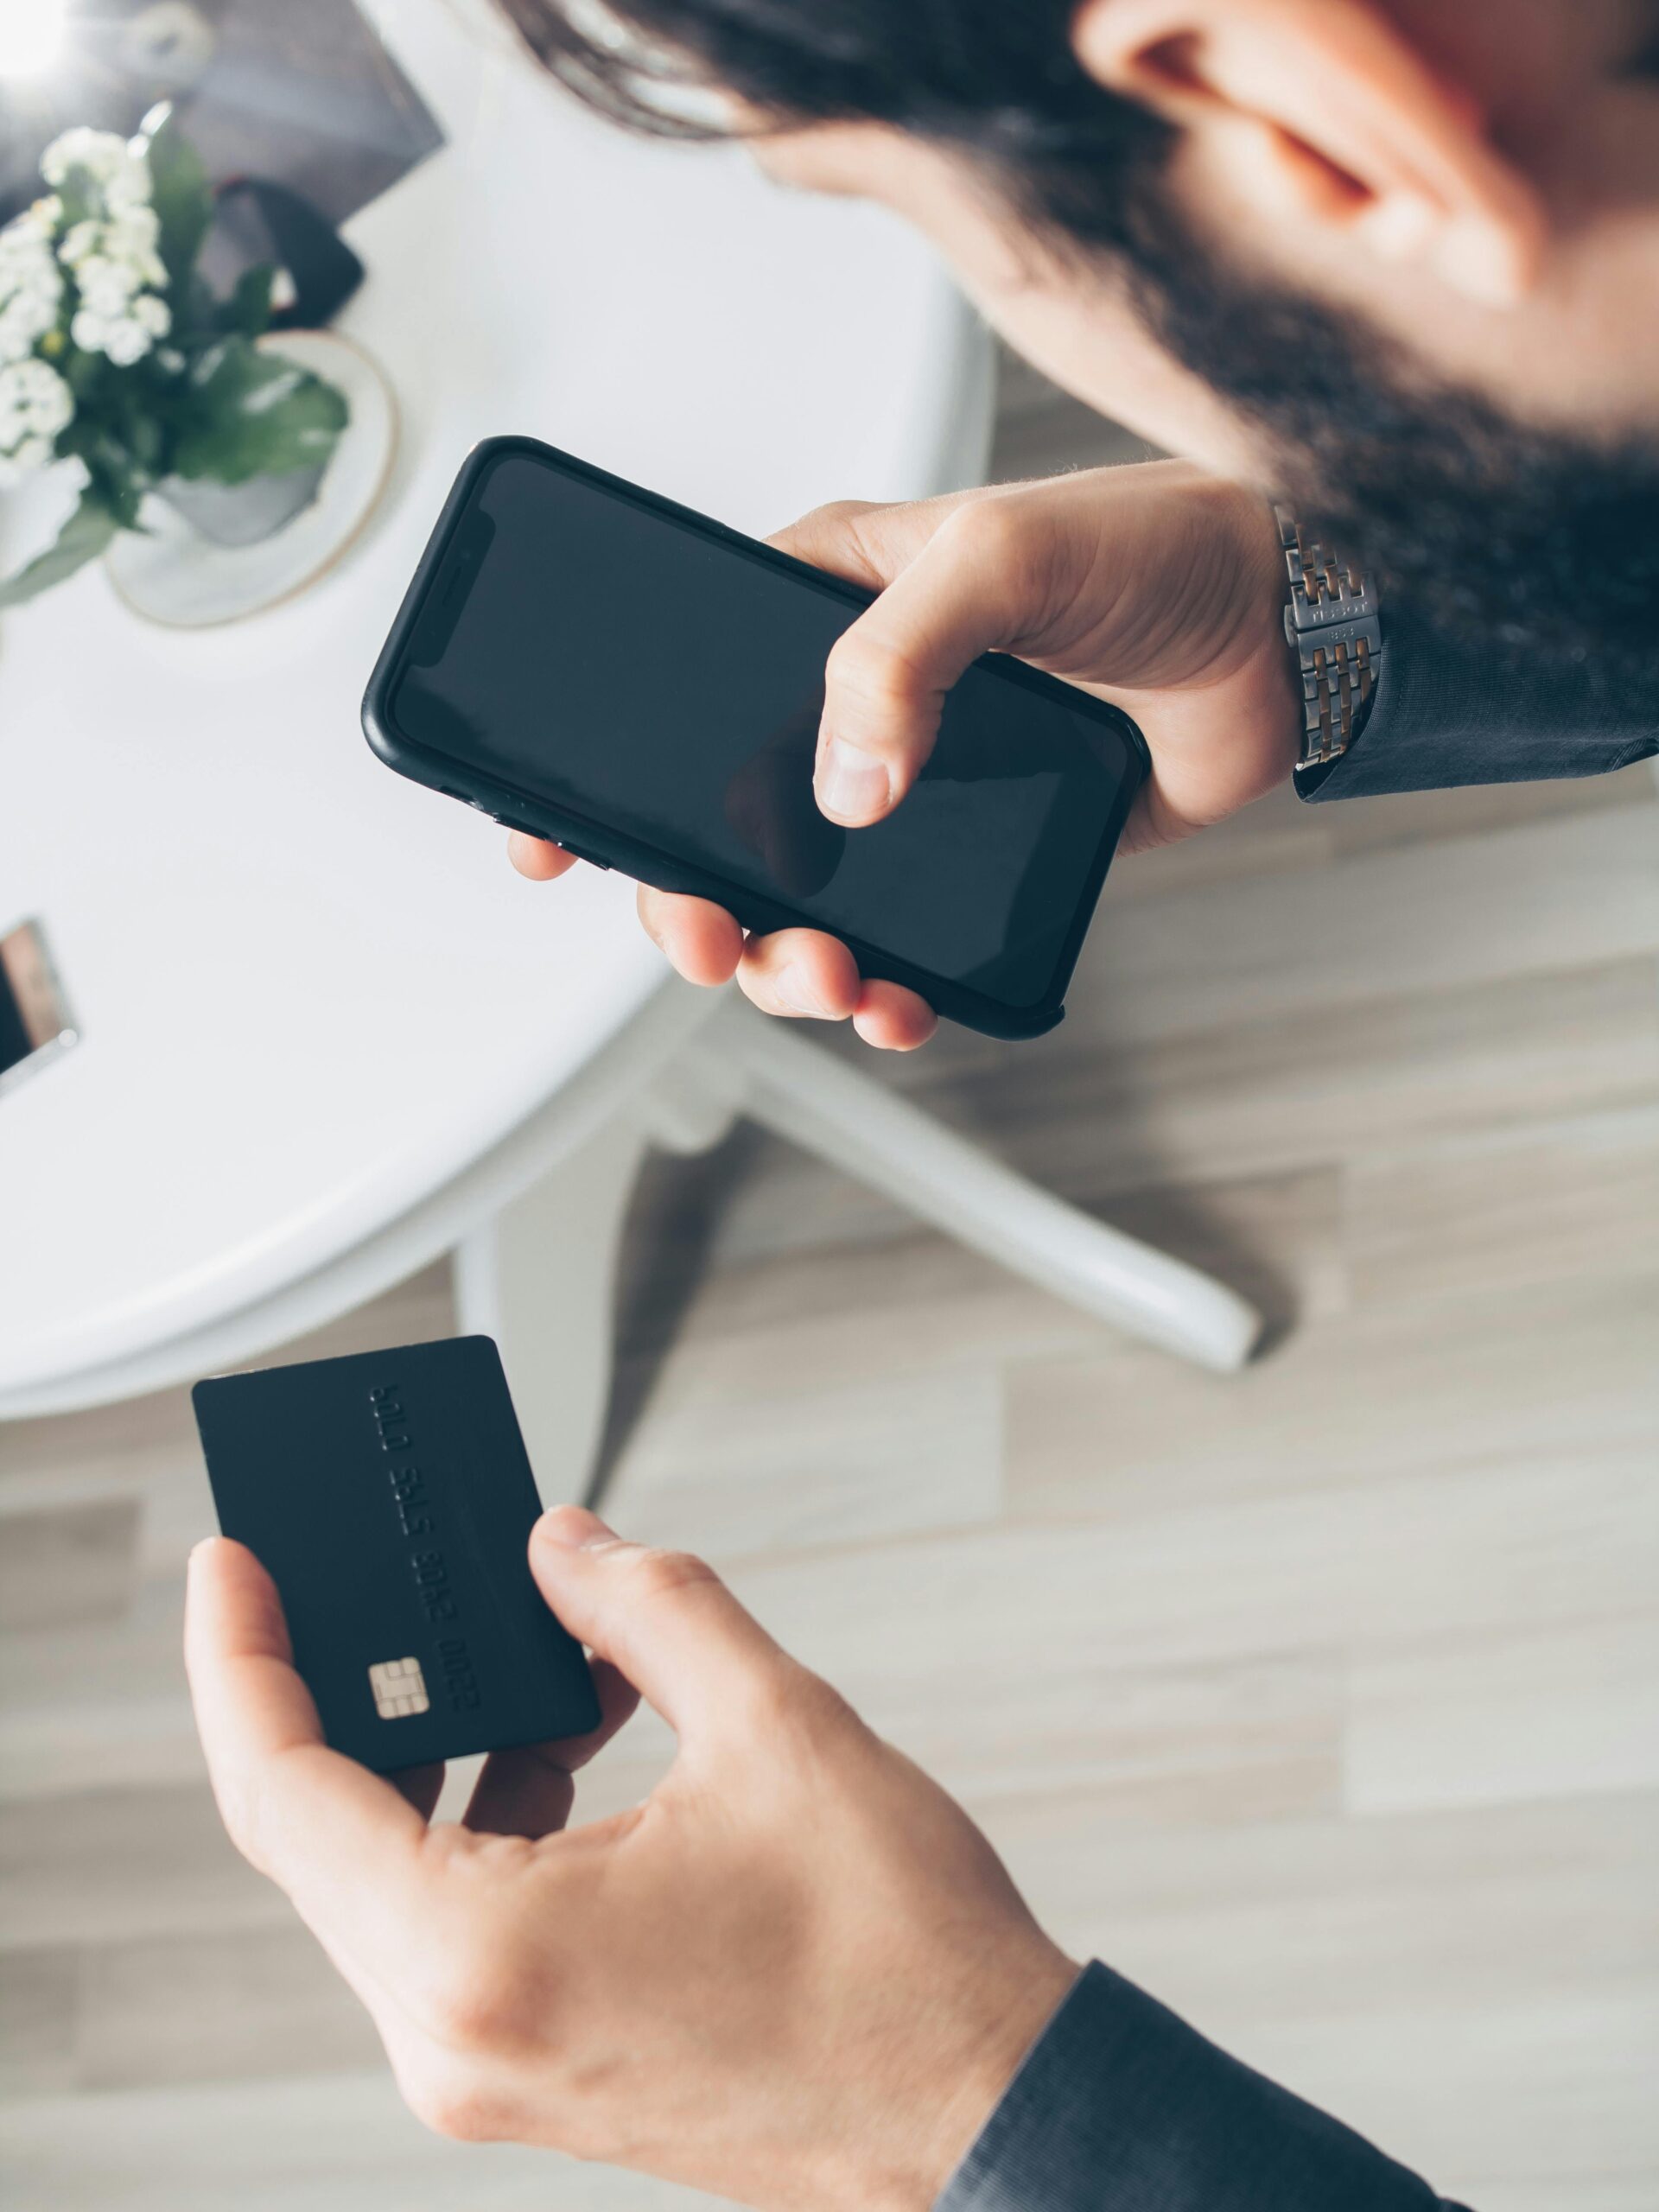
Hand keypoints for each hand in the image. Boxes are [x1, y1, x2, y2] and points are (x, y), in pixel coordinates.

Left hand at [185, 1510, 1076, 2211]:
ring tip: (537, 1645)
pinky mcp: (539, 2067)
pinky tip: (580, 1734)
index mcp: (479, 1959)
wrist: (987, 2114)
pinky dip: (495, 1815)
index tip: (236, 1560)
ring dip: (450, 1745)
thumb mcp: (775, 1727)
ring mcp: (492, 2066)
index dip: (242, 1657)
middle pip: (326, 1830)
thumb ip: (647, 1610)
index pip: (285, 1790)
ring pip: (395, 1873)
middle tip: (382, 1569)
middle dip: (354, 1681)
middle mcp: (453, 2036)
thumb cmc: (898, 1959)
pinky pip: (458, 1920)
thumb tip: (564, 1547)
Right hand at [510, 459, 1298, 1048]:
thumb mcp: (997, 555)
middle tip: (712, 943)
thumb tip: (841, 795)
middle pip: (720, 832)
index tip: (547, 839)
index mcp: (821, 609)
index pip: (672, 695)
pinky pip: (907, 940)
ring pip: (803, 903)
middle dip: (698, 906)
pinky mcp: (981, 857)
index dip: (599, 773)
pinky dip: (887, 989)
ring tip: (831, 982)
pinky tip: (899, 1004)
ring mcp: (915, 789)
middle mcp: (855, 705)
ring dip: (792, 963)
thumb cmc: (1151, 547)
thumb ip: (897, 656)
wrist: (1291, 627)